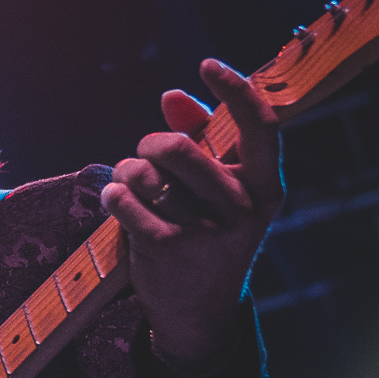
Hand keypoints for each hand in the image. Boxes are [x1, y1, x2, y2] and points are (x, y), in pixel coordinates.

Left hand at [100, 58, 284, 366]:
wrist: (200, 313)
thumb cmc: (209, 235)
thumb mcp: (220, 193)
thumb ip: (202, 140)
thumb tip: (172, 95)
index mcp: (265, 188)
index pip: (259, 126)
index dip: (235, 90)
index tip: (208, 65)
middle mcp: (242, 209)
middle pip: (179, 147)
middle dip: (151, 143)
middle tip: (146, 153)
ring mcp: (205, 231)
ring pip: (144, 173)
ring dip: (128, 172)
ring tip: (132, 185)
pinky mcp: (166, 248)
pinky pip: (124, 201)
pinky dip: (113, 195)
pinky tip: (116, 201)